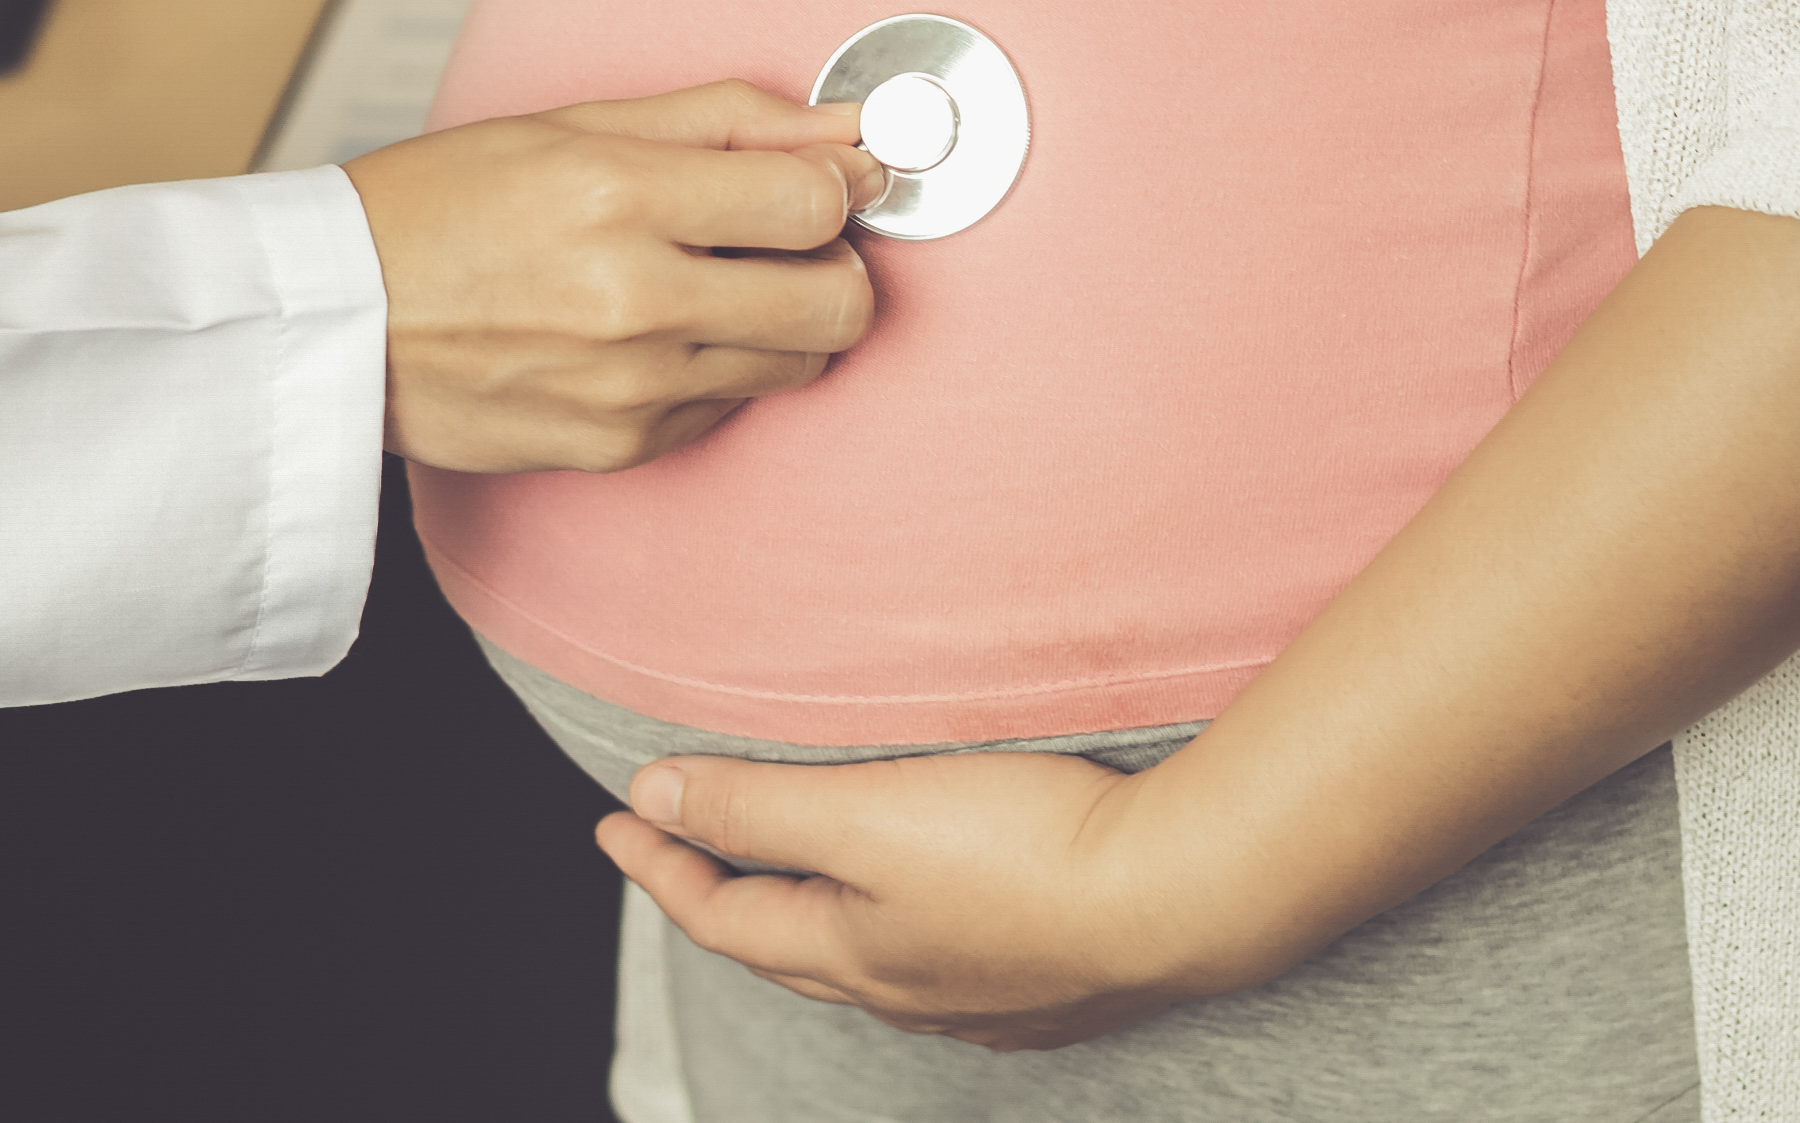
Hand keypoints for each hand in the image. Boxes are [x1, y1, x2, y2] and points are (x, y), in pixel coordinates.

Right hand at [345, 81, 883, 473]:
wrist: (331, 319)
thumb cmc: (436, 208)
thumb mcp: (571, 125)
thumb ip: (723, 120)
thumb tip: (848, 127)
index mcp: (618, 194)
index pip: (816, 202)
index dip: (834, 186)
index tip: (820, 182)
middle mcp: (632, 300)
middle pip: (839, 303)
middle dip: (835, 266)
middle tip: (787, 243)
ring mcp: (628, 387)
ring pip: (797, 365)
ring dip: (781, 323)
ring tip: (709, 285)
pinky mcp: (616, 448)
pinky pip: (726, 410)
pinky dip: (713, 372)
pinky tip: (649, 336)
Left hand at [598, 749, 1278, 1051]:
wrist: (1186, 896)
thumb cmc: (1024, 850)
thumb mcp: (864, 811)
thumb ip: (757, 804)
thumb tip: (650, 798)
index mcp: (852, 956)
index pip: (723, 915)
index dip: (661, 863)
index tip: (614, 818)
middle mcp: (910, 995)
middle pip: (786, 949)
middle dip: (722, 896)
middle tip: (678, 850)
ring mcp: (985, 1001)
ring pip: (863, 964)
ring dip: (808, 918)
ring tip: (787, 879)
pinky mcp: (1054, 985)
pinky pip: (938, 969)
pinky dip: (893, 935)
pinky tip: (918, 921)